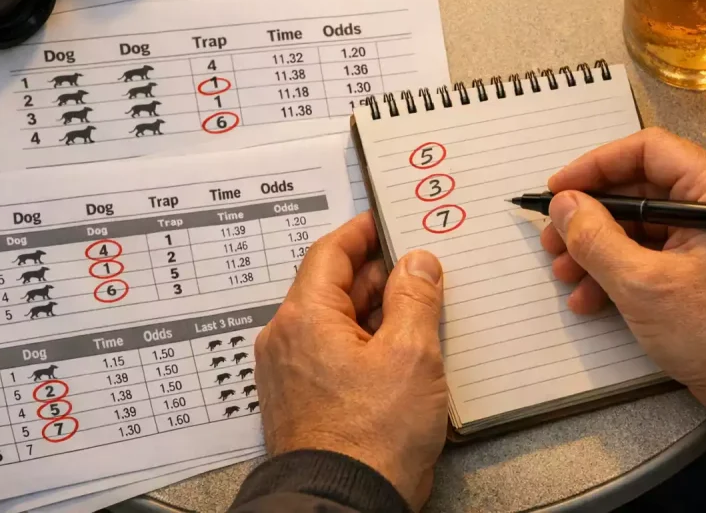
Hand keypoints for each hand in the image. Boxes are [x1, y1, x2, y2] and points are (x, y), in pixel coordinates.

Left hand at [253, 213, 446, 509]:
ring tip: (419, 307)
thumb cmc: (371, 437)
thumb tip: (416, 262)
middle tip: (418, 264)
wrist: (341, 505)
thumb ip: (415, 298)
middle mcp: (287, 338)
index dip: (362, 232)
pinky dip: (363, 342)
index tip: (387, 221)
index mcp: (305, 316)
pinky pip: (331, 353)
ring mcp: (290, 371)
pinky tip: (399, 351)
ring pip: (334, 321)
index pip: (330, 252)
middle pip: (332, 286)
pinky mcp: (302, 400)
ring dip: (374, 310)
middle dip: (376, 273)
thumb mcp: (411, 355)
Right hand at [540, 128, 705, 415]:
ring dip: (602, 249)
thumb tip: (563, 204)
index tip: (557, 191)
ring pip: (649, 225)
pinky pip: (666, 252)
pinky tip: (594, 299)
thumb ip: (593, 237)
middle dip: (591, 219)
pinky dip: (629, 269)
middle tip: (553, 242)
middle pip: (644, 190)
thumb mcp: (642, 284)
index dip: (594, 167)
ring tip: (567, 277)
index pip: (648, 151)